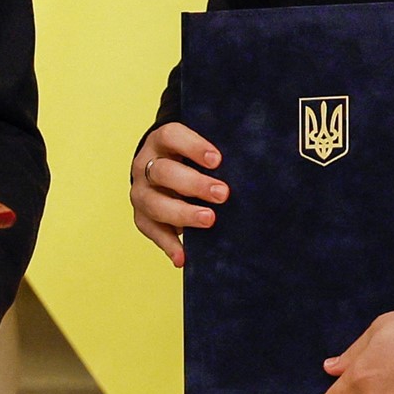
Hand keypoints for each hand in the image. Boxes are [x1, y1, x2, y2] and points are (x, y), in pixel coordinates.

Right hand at [130, 122, 226, 266]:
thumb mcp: (198, 149)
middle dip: (193, 184)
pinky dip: (168, 245)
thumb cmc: (189, 159)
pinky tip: (183, 257)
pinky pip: (151, 231)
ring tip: (209, 220)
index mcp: (161, 142)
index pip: (171, 136)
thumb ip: (216, 156)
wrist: (162, 172)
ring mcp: (141, 192)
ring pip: (154, 203)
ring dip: (182, 214)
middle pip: (163, 172)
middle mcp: (145, 165)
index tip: (217, 160)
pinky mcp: (141, 217)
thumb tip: (252, 165)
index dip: (193, 146)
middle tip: (222, 194)